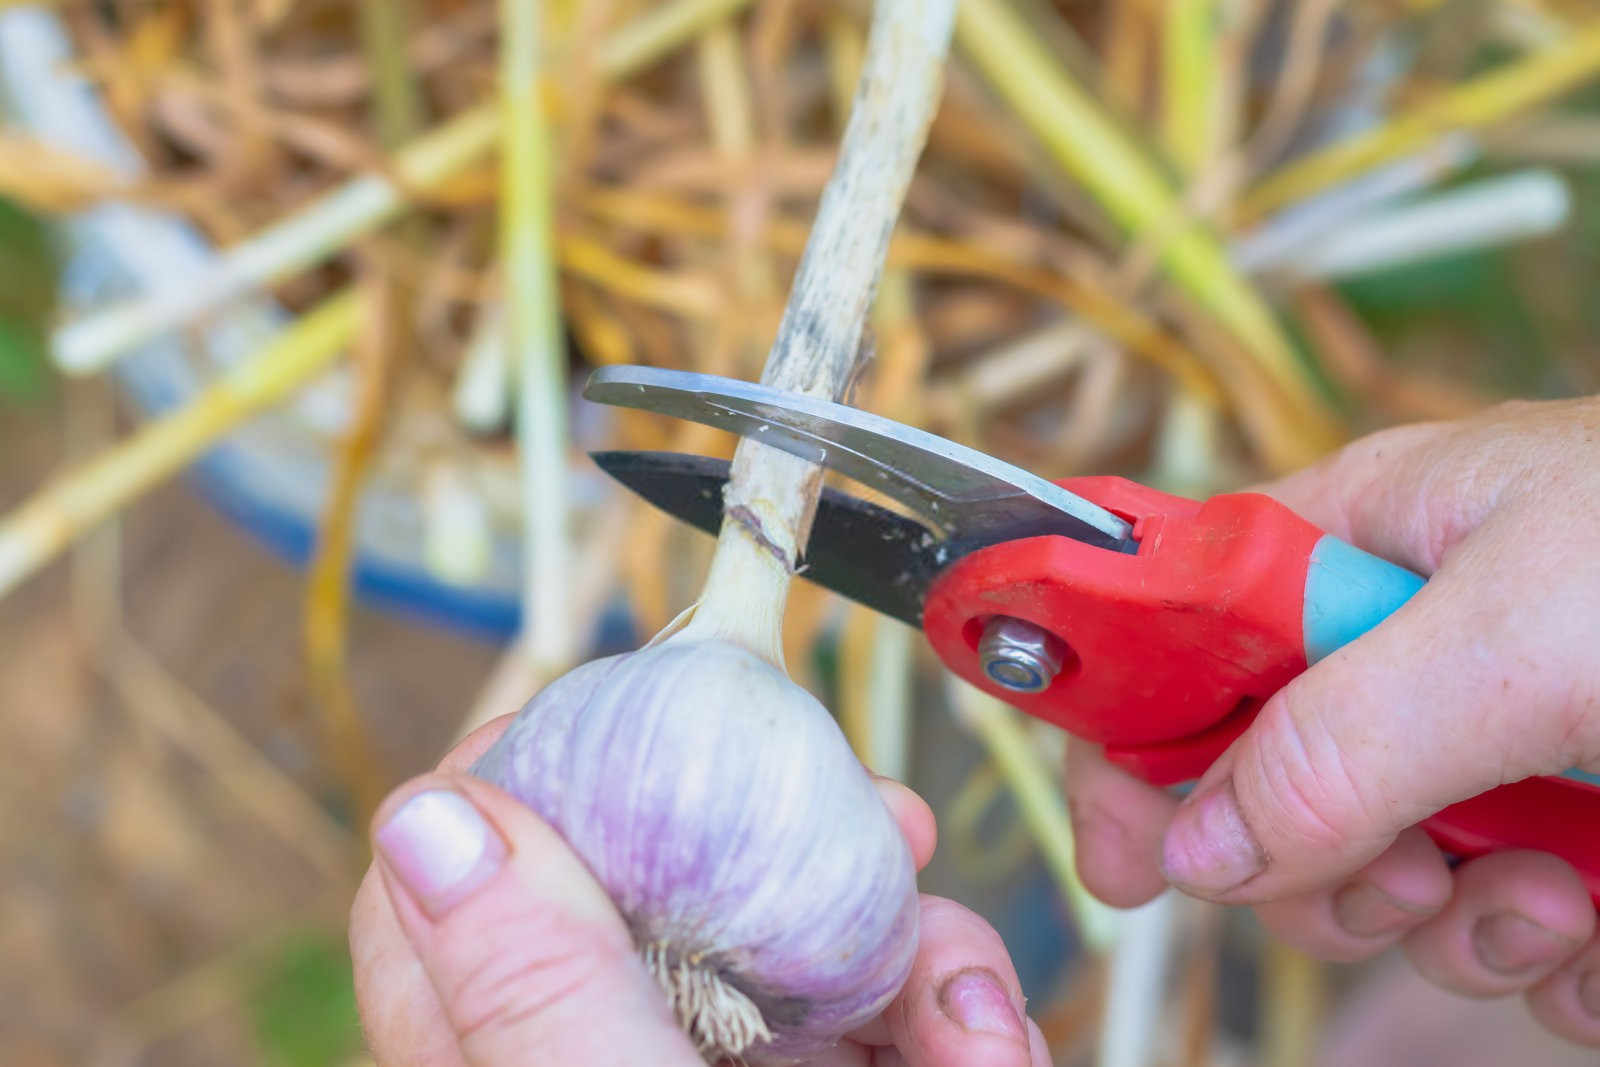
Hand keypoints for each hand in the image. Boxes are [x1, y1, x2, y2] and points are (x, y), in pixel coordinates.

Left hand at [350, 714, 1052, 1065]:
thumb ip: (534, 994)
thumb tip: (424, 817)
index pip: (443, 894)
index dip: (514, 768)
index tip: (609, 685)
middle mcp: (605, 1066)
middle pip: (651, 889)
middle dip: (778, 838)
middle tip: (875, 815)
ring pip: (787, 944)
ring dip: (907, 949)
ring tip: (973, 1014)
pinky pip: (878, 1023)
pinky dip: (949, 1024)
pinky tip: (989, 1050)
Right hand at [1063, 397, 1599, 1044]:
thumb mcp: (1526, 636)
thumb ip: (1344, 734)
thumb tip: (1203, 842)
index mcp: (1385, 535)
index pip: (1193, 617)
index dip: (1139, 725)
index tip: (1123, 852)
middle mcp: (1431, 640)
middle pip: (1274, 772)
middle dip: (1317, 855)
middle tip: (1388, 878)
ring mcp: (1510, 743)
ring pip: (1386, 870)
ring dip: (1451, 918)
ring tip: (1549, 898)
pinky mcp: (1587, 835)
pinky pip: (1507, 932)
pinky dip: (1550, 960)